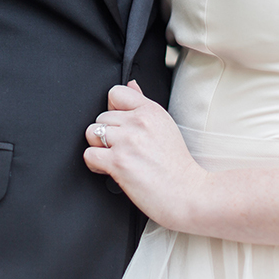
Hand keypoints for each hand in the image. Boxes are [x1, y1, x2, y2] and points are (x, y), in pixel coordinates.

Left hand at [84, 81, 207, 229]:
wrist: (188, 193)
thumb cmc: (177, 165)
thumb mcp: (165, 125)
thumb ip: (143, 103)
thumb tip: (131, 84)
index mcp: (151, 111)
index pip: (115, 93)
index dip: (112, 108)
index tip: (119, 123)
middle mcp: (138, 122)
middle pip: (100, 116)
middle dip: (107, 133)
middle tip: (121, 148)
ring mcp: (127, 141)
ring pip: (91, 133)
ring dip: (98, 147)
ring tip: (113, 157)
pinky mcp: (118, 162)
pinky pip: (89, 154)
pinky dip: (94, 163)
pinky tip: (107, 168)